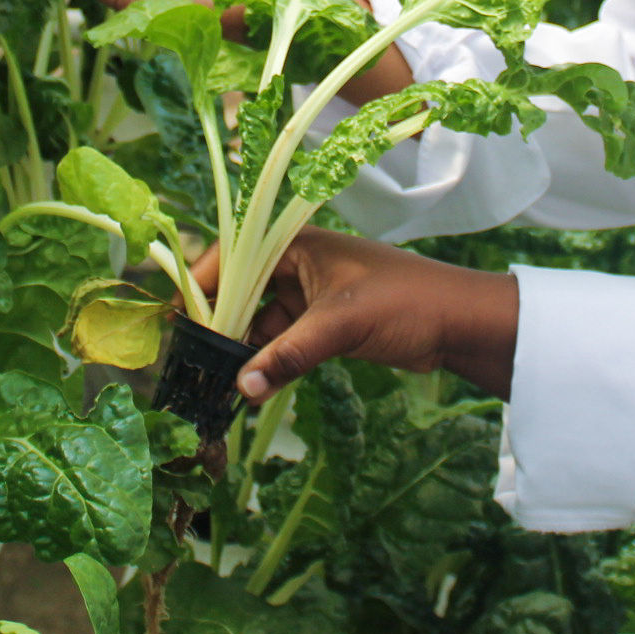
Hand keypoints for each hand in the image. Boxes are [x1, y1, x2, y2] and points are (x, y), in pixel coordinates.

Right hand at [200, 227, 520, 401]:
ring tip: (209, 382)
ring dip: (238, 350)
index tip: (176, 323)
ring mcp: (308, 297)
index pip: (231, 257)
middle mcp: (295, 266)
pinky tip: (245, 388)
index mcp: (296, 245)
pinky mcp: (321, 326)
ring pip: (258, 322)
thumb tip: (240, 388)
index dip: (200, 287)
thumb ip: (288, 355)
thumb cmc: (405, 302)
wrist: (458, 322)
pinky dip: (264, 363)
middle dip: (216, 325)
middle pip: (239, 292)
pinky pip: (280, 343)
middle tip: (188, 362)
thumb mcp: (341, 325)